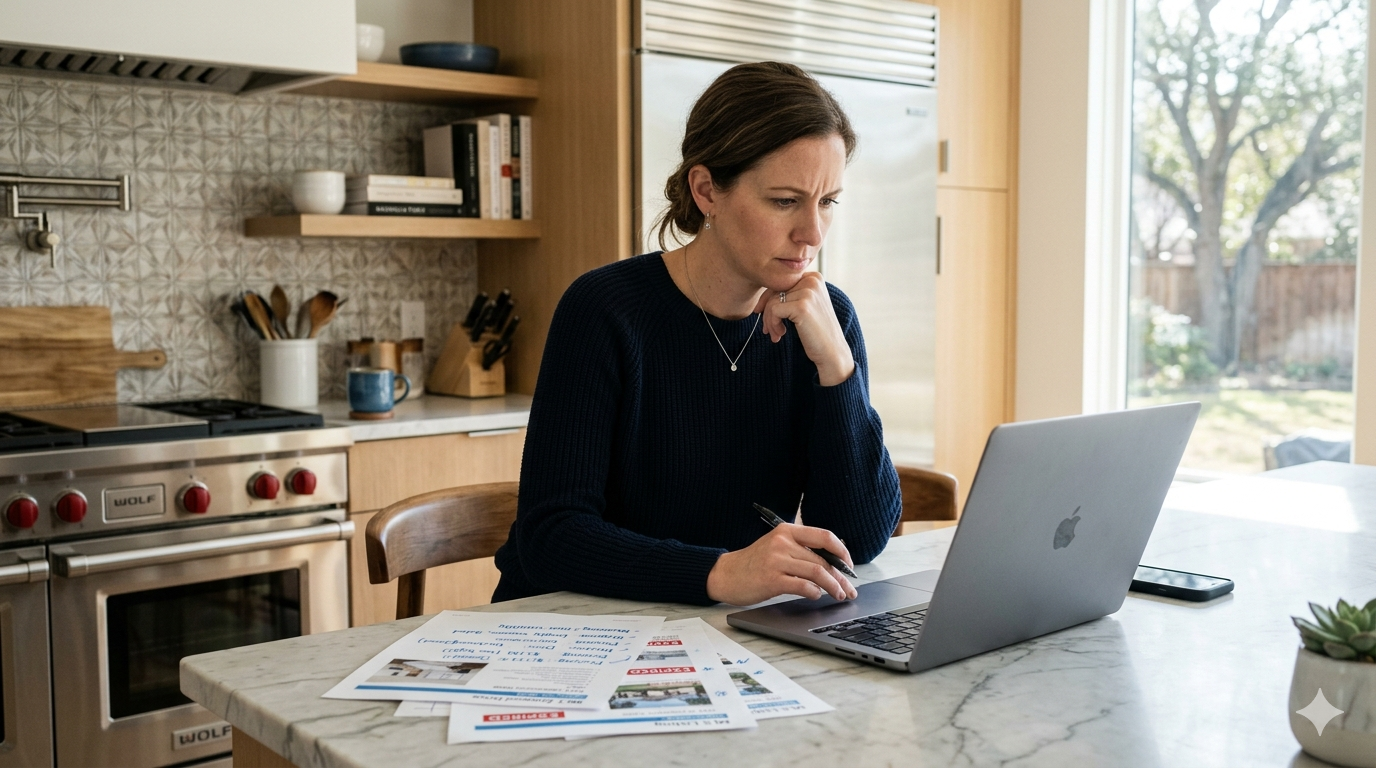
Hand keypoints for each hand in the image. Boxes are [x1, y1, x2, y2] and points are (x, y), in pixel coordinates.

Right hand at [706, 523, 857, 605]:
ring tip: (839, 595)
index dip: (842, 552)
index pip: (824, 536)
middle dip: (841, 577)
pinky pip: (803, 586)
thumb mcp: (776, 546)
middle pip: (823, 559)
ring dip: (833, 587)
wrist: (725, 574)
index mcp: (786, 530)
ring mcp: (777, 561)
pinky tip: (816, 596)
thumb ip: (800, 549)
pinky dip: (815, 592)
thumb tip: (833, 564)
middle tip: (850, 589)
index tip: (849, 566)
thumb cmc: (754, 563)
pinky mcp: (772, 580)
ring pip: (817, 572)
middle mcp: (783, 543)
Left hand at [752, 273, 854, 385]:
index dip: (768, 299)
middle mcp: (812, 280)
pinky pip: (774, 311)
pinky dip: (773, 324)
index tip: (765, 316)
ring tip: (776, 334)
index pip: (781, 282)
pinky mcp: (802, 306)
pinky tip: (780, 335)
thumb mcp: (804, 306)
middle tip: (769, 330)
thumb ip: (788, 296)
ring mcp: (808, 292)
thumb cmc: (816, 332)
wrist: (832, 352)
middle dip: (767, 313)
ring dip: (769, 321)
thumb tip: (760, 300)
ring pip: (772, 302)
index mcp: (814, 277)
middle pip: (774, 291)